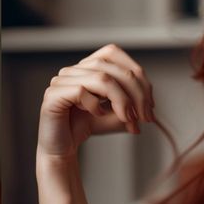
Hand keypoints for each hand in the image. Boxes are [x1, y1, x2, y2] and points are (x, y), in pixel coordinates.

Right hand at [37, 43, 154, 158]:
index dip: (136, 75)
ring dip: (122, 101)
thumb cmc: (85, 127)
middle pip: (111, 66)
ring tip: (127, 120)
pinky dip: (96, 105)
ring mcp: (61, 80)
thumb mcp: (116, 114)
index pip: (113, 53)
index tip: (149, 104)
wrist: (62, 149)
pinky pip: (82, 91)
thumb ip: (131, 104)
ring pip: (102, 78)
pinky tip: (97, 115)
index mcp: (86, 67)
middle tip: (145, 117)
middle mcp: (72, 69)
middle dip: (136, 92)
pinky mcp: (53, 95)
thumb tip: (148, 104)